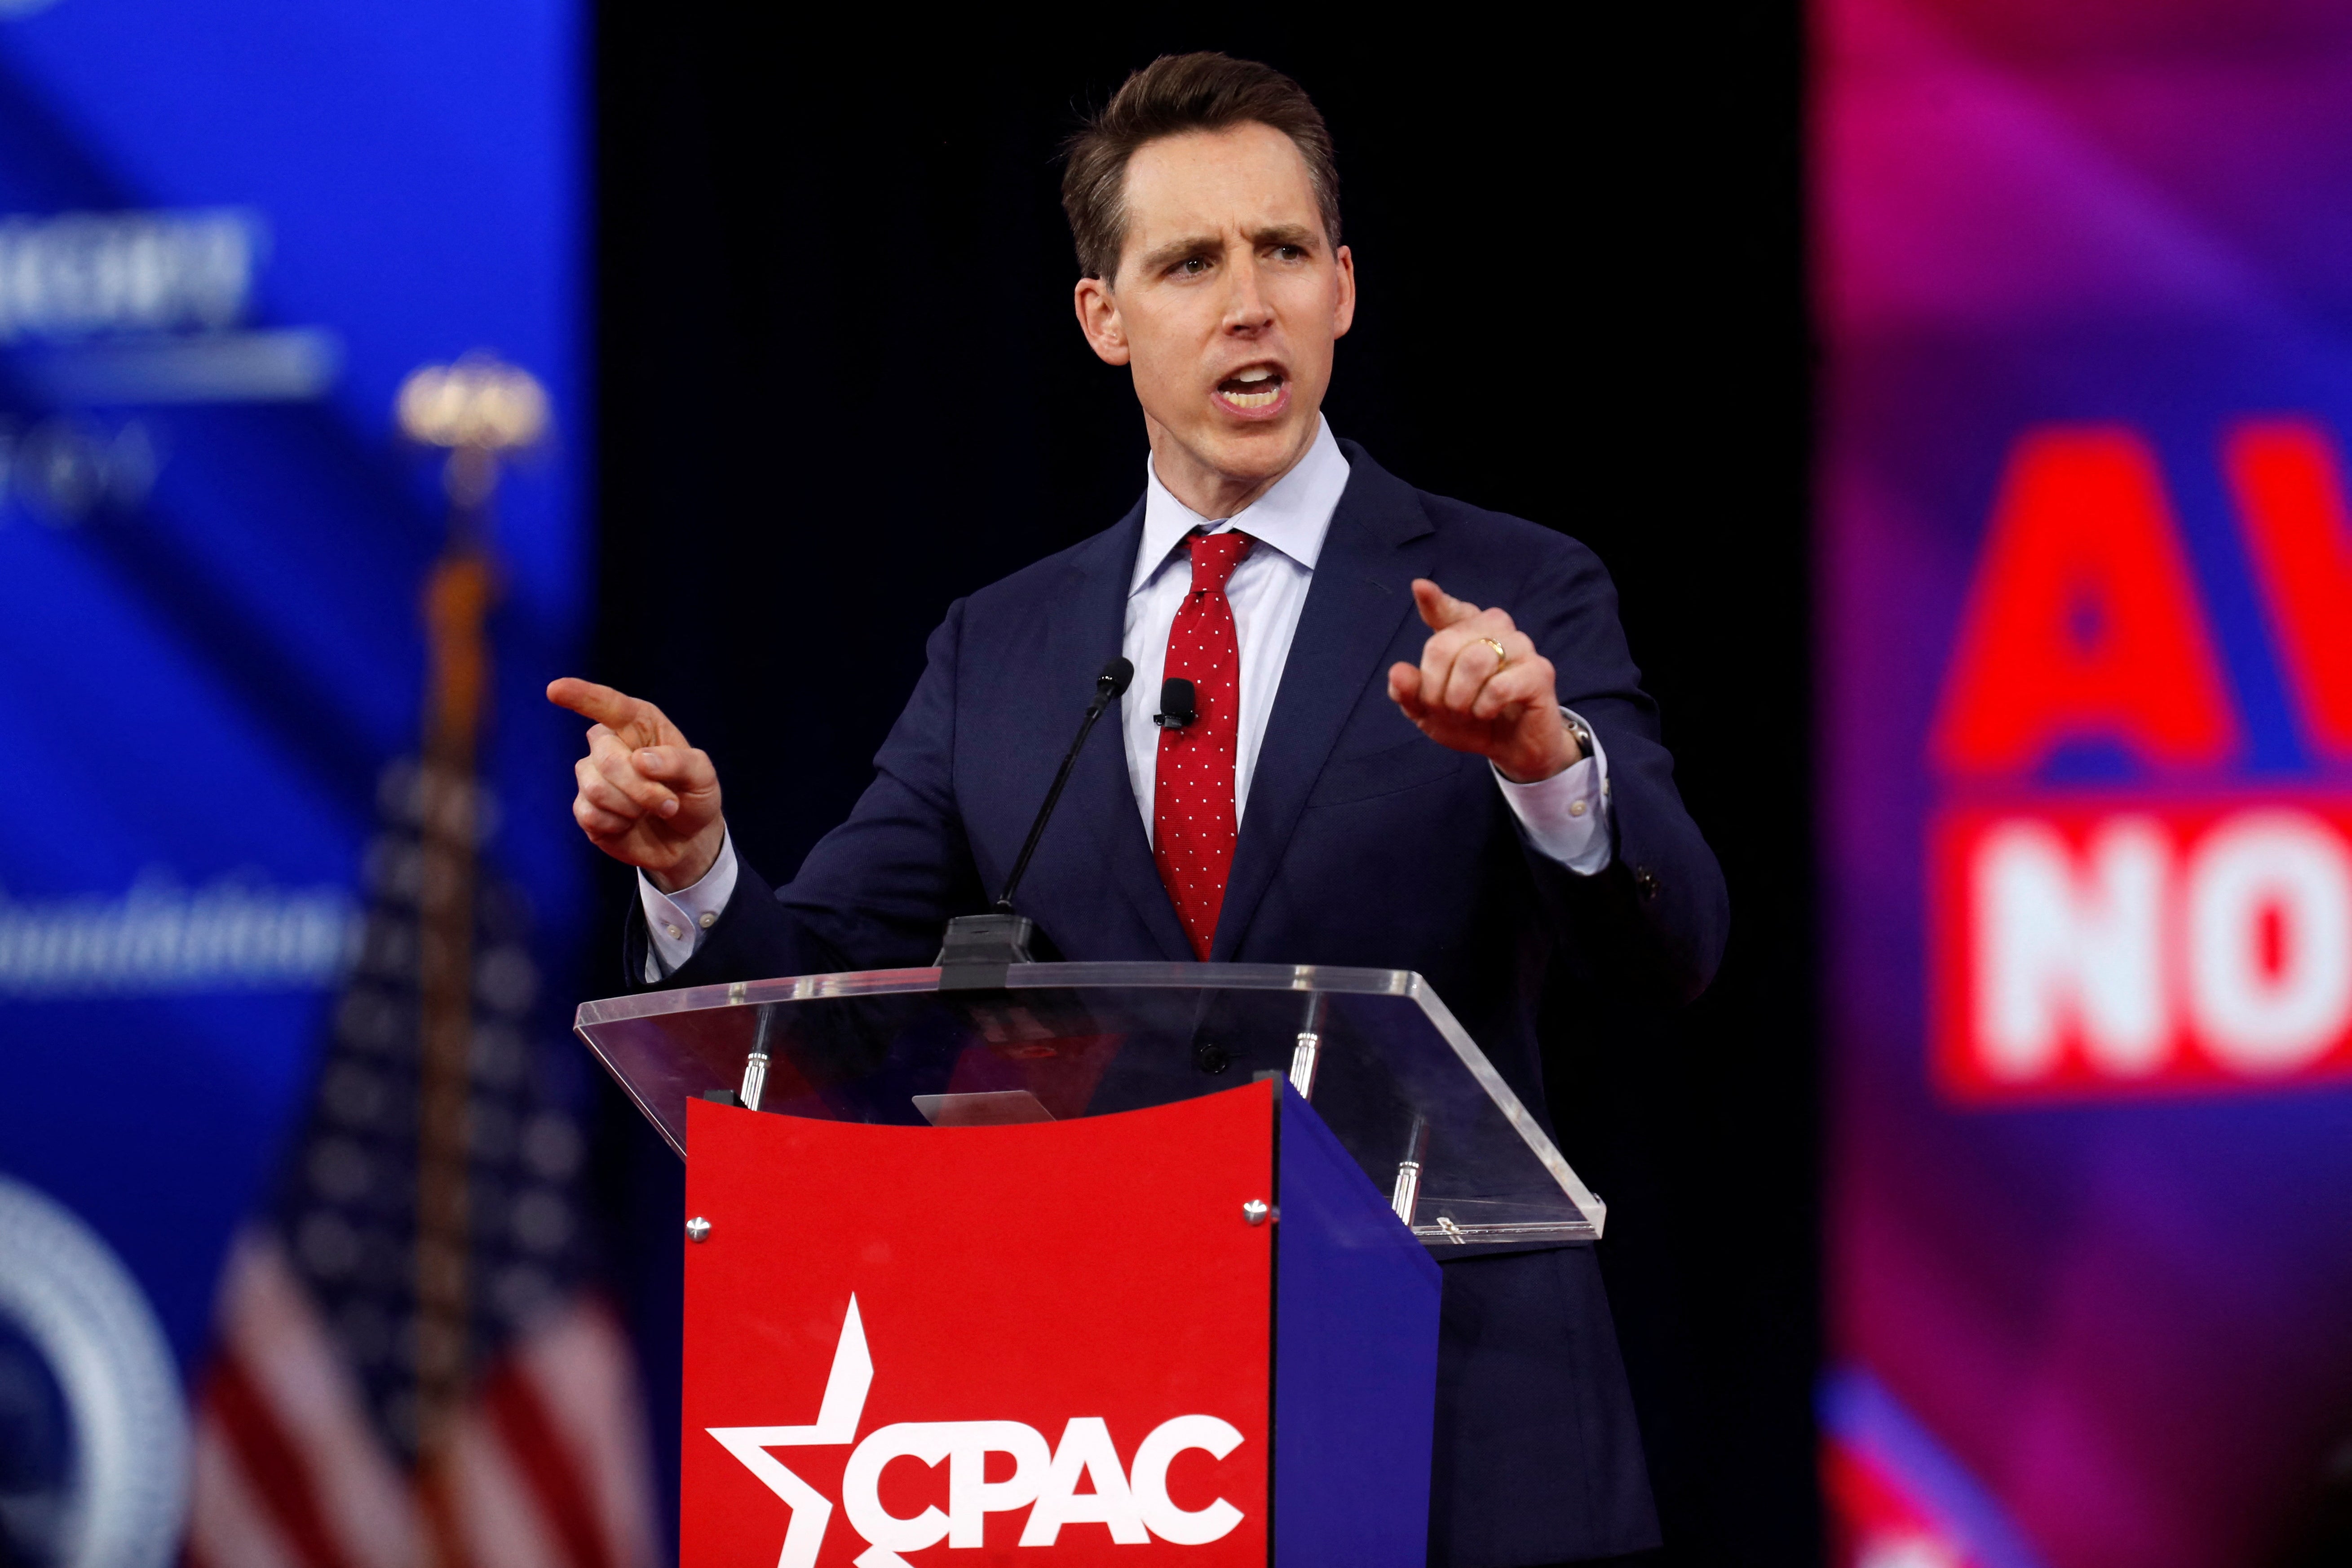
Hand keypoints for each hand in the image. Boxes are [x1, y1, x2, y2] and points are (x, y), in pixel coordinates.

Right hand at [546, 678, 725, 890]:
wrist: (686, 837)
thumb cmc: (693, 796)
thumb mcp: (703, 777)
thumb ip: (680, 763)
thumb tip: (641, 759)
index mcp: (638, 723)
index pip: (608, 704)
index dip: (582, 696)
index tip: (555, 689)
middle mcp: (609, 743)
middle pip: (607, 757)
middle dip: (641, 787)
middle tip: (668, 804)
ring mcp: (592, 775)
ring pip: (596, 788)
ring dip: (633, 807)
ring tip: (652, 811)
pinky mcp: (584, 807)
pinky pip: (591, 814)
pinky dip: (619, 825)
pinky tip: (630, 823)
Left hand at [1387, 580, 1580, 782]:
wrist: (1512, 748)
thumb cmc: (1471, 721)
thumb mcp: (1430, 712)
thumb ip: (1409, 692)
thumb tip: (1397, 673)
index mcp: (1465, 631)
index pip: (1447, 611)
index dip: (1434, 602)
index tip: (1420, 588)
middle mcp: (1494, 629)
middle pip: (1444, 644)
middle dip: (1435, 687)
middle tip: (1446, 710)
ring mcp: (1520, 647)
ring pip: (1474, 660)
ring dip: (1460, 698)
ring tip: (1468, 714)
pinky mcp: (1539, 672)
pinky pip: (1500, 686)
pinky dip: (1484, 707)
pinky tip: (1488, 713)